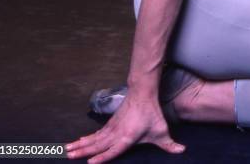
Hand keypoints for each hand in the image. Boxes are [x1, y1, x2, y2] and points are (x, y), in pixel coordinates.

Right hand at [65, 88, 185, 162]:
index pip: (113, 150)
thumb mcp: (161, 131)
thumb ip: (169, 144)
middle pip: (97, 144)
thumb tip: (182, 151)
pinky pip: (96, 133)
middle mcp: (116, 133)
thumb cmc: (152, 113)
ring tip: (67, 150)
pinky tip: (79, 140)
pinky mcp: (111, 123)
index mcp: (127, 138)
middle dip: (82, 151)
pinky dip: (87, 138)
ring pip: (94, 138)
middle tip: (68, 155)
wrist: (143, 92)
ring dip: (80, 144)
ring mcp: (112, 127)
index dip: (102, 158)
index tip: (90, 163)